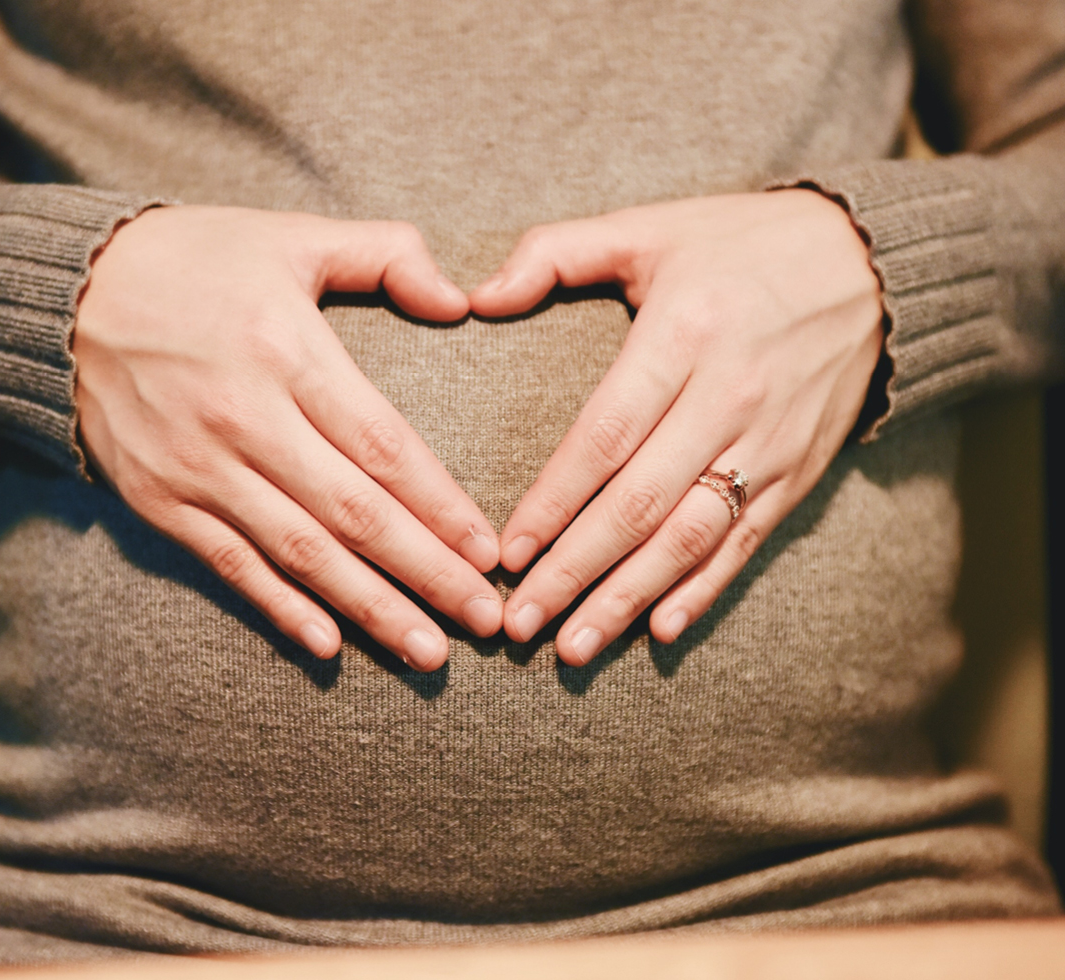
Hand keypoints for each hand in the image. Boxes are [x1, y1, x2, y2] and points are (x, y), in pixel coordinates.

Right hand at [74, 206, 502, 670]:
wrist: (65, 292)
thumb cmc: (196, 260)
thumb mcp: (292, 236)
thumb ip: (386, 253)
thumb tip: (459, 300)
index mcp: (287, 350)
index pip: (384, 446)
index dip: (442, 507)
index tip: (489, 553)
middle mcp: (244, 417)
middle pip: (354, 514)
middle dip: (427, 573)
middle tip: (484, 622)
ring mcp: (197, 467)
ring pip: (300, 553)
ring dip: (370, 608)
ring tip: (428, 651)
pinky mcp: (159, 500)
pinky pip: (230, 566)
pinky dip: (281, 608)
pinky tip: (330, 646)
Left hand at [470, 190, 882, 664]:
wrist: (871, 265)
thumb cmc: (739, 246)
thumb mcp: (648, 227)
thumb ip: (555, 254)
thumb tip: (475, 297)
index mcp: (683, 334)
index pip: (605, 436)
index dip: (553, 501)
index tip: (506, 553)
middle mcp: (729, 397)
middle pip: (640, 504)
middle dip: (574, 571)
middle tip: (520, 623)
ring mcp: (769, 442)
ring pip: (690, 537)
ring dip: (628, 598)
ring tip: (574, 648)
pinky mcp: (799, 471)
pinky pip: (746, 542)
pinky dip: (703, 591)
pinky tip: (659, 631)